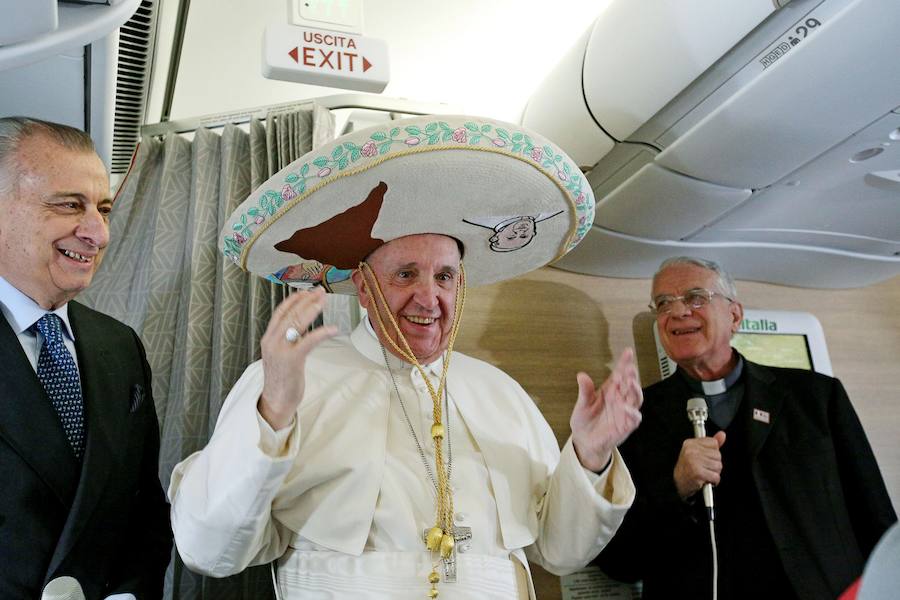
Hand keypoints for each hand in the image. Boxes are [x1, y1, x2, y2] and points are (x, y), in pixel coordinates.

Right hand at [258, 287, 337, 428]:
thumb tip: (301, 326)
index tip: (306, 291)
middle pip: (290, 313)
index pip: (280, 312)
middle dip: (306, 300)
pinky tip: (333, 328)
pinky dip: (321, 332)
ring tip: (324, 300)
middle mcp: (272, 341)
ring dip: (312, 309)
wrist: (275, 401)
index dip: (294, 300)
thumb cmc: (281, 379)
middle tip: (320, 292)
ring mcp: (280, 350)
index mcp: (268, 339)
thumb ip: (287, 340)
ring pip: (297, 323)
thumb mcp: (280, 355)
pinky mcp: (291, 360)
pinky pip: (308, 341)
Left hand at [570, 348, 642, 471]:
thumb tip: (581, 375)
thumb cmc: (585, 420)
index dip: (625, 363)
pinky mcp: (626, 426)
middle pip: (629, 384)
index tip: (628, 352)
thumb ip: (585, 391)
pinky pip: (634, 419)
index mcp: (610, 390)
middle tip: (629, 368)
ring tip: (630, 383)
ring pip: (636, 399)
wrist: (585, 441)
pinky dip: (632, 414)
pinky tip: (627, 409)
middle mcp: (620, 399)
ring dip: (635, 391)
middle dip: (631, 375)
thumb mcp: (582, 404)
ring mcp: (625, 412)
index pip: (620, 374)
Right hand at [673, 430, 725, 498]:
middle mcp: (691, 451)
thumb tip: (722, 434)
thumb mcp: (697, 453)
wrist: (677, 484)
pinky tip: (705, 480)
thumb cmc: (687, 469)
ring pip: (718, 466)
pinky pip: (716, 476)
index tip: (705, 458)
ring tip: (704, 474)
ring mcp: (694, 462)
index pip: (713, 443)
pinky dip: (713, 481)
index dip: (712, 453)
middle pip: (718, 455)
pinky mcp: (698, 473)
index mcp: (690, 443)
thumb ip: (710, 444)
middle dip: (714, 464)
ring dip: (714, 473)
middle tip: (704, 468)